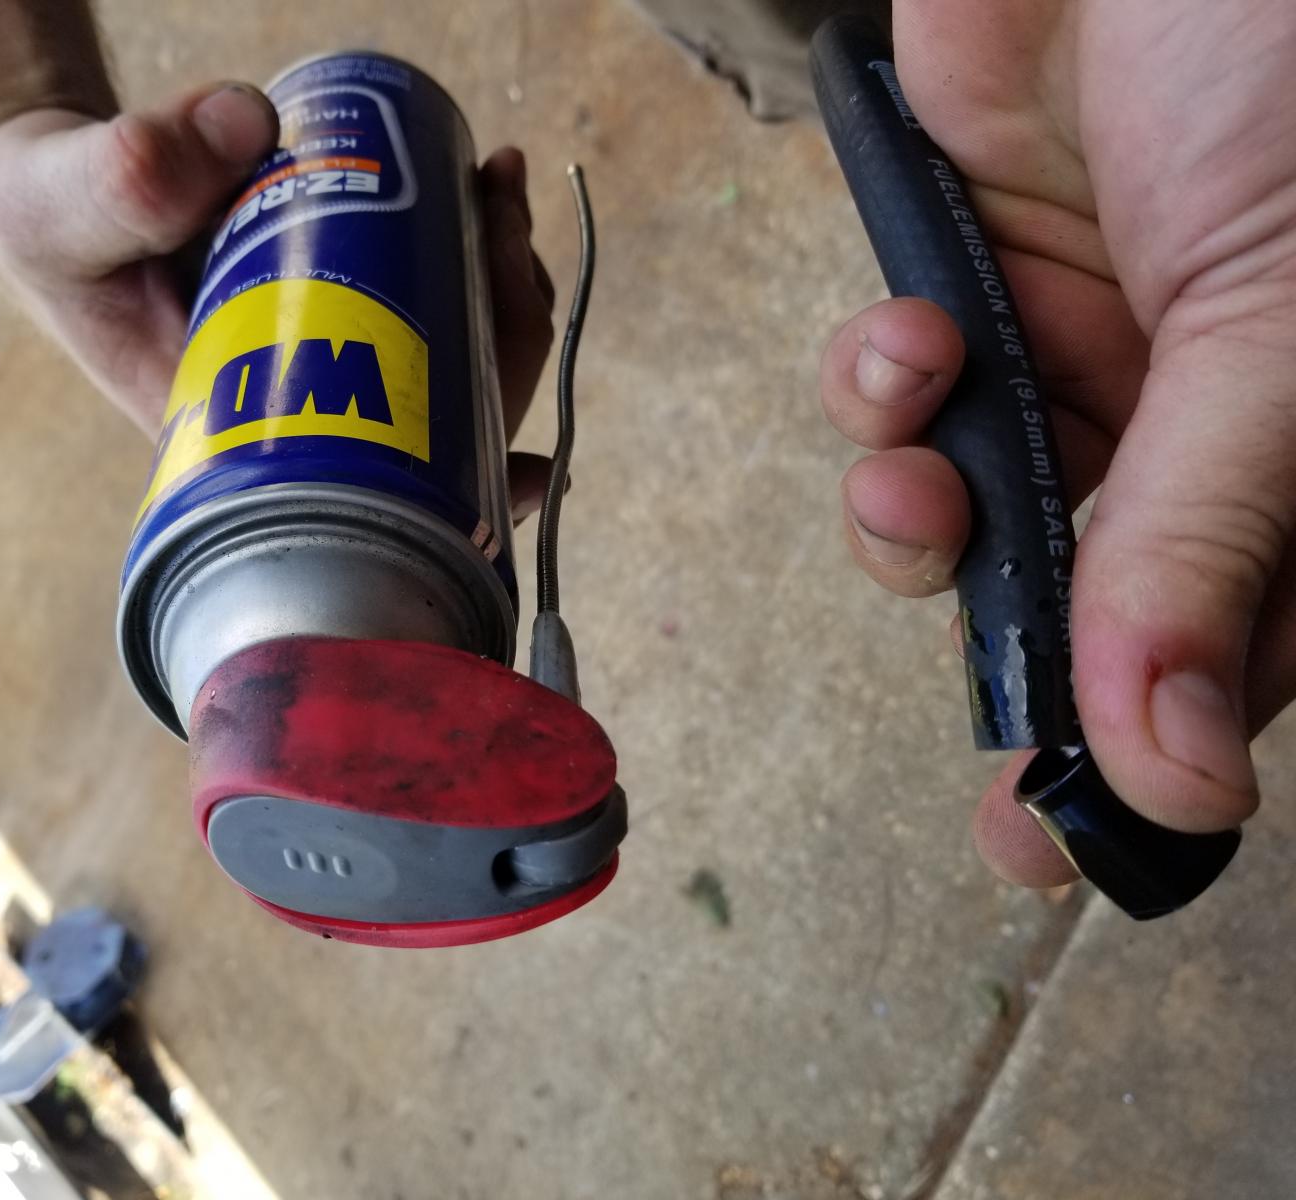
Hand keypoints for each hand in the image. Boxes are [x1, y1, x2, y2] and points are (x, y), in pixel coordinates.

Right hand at [0, 84, 554, 511]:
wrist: (49, 185)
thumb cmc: (47, 228)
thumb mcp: (59, 207)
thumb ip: (123, 175)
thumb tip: (250, 124)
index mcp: (251, 451)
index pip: (379, 496)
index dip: (467, 488)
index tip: (532, 468)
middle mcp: (307, 415)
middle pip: (442, 409)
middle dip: (502, 325)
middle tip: (501, 217)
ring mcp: (332, 353)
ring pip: (449, 345)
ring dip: (499, 278)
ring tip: (498, 188)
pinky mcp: (340, 293)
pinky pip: (430, 290)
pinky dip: (471, 246)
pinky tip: (487, 193)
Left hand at [818, 0, 1295, 885]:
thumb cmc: (1279, 69)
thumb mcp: (1272, 329)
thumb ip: (1207, 543)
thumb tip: (1178, 769)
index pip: (1238, 647)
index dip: (1151, 755)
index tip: (1061, 851)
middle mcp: (1206, 413)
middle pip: (1097, 605)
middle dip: (1016, 673)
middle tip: (982, 785)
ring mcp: (1087, 352)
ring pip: (974, 511)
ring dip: (920, 522)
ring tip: (915, 479)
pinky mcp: (974, 282)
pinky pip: (900, 391)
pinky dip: (877, 387)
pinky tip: (906, 340)